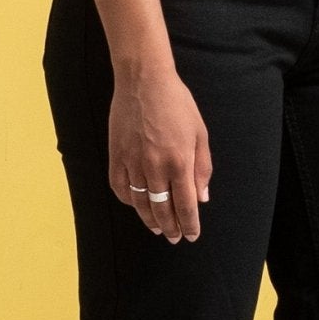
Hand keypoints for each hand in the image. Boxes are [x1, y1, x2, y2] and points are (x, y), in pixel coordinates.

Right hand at [110, 63, 211, 241]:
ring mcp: (132, 162)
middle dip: (170, 228)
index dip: (189, 225)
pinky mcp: (116, 156)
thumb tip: (202, 198)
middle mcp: (155, 167)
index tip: (192, 235)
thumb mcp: (200, 134)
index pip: (185, 206)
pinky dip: (128, 201)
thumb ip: (202, 168)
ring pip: (140, 203)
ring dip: (149, 219)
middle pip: (162, 209)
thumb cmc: (177, 104)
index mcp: (180, 162)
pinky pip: (120, 187)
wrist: (144, 82)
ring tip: (156, 228)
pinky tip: (136, 205)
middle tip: (174, 237)